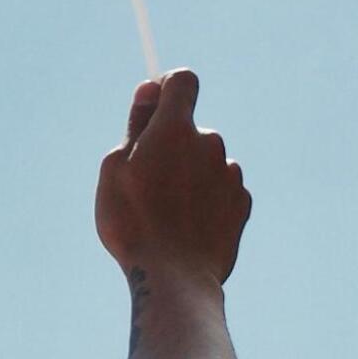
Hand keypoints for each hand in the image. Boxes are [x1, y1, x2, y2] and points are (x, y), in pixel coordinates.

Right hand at [96, 69, 251, 285]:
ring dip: (188, 174)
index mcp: (174, 130)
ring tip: (164, 211)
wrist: (173, 276)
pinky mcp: (242, 203)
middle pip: (190, 129)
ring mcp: (229, 174)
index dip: (167, 88)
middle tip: (144, 182)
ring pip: (205, 161)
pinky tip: (185, 225)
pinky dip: (205, 199)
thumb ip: (136, 126)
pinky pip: (220, 189)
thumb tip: (150, 89)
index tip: (152, 106)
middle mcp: (209, 143)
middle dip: (171, 145)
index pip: (183, 81)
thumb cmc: (132, 221)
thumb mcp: (115, 169)